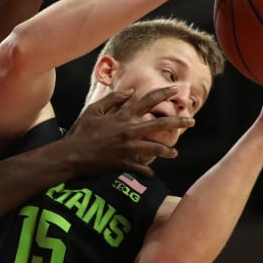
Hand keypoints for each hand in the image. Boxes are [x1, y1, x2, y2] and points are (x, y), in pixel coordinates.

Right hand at [63, 87, 194, 176]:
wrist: (71, 155)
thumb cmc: (81, 132)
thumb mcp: (93, 110)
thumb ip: (112, 99)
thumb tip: (130, 92)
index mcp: (121, 116)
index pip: (147, 101)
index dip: (163, 94)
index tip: (175, 91)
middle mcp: (128, 131)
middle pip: (159, 125)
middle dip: (178, 122)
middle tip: (192, 121)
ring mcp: (127, 148)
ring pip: (154, 148)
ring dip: (166, 150)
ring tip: (174, 153)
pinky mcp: (123, 162)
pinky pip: (140, 167)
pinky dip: (146, 170)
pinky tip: (151, 172)